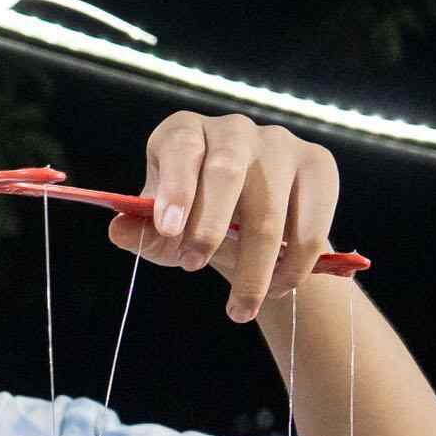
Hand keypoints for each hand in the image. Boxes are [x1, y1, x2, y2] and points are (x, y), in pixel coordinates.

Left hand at [116, 112, 340, 323]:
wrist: (252, 224)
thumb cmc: (195, 220)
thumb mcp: (165, 230)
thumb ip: (144, 232)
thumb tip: (118, 230)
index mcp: (185, 133)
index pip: (181, 148)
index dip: (176, 187)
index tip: (169, 229)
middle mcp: (233, 129)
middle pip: (227, 172)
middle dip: (210, 227)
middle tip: (195, 267)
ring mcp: (280, 143)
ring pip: (270, 207)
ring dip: (255, 266)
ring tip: (241, 307)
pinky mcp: (317, 165)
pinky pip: (311, 220)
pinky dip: (295, 262)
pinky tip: (279, 287)